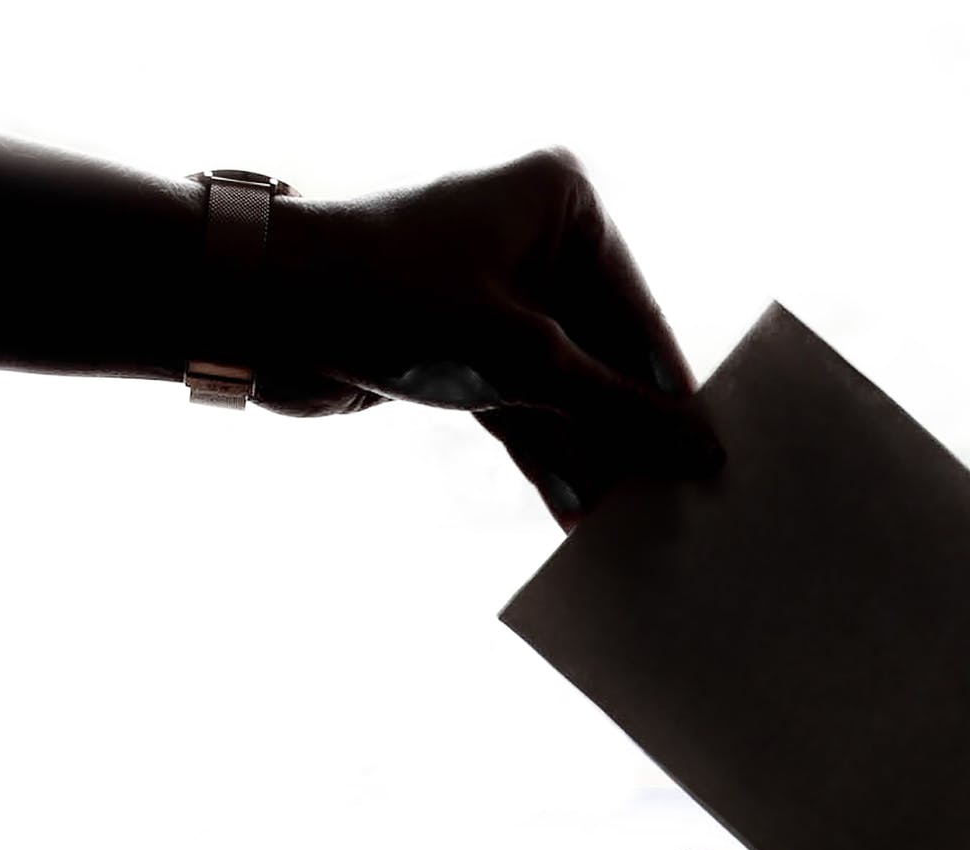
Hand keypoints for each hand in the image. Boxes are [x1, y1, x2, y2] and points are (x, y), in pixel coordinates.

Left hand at [258, 149, 720, 528]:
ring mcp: (499, 297)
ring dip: (591, 457)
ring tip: (631, 525)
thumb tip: (703, 452)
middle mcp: (536, 241)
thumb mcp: (524, 363)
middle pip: (608, 356)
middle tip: (676, 505)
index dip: (672, 396)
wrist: (258, 311)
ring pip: (568, 390)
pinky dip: (547, 456)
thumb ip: (619, 411)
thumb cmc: (391, 300)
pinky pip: (526, 409)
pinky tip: (578, 514)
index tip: (712, 463)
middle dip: (631, 435)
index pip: (641, 315)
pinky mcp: (464, 348)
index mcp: (564, 204)